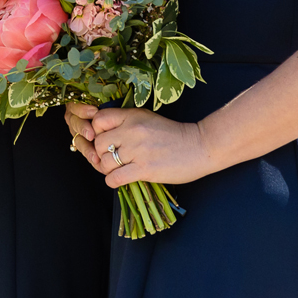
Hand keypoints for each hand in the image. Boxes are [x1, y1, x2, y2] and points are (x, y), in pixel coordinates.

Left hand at [67, 103, 217, 187]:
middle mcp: (131, 130)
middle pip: (99, 144)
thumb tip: (103, 136)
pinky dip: (113, 181)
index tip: (106, 140)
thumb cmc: (174, 135)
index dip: (97, 132)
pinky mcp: (144, 169)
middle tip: (111, 159)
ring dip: (108, 169)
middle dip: (101, 154)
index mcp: (132, 116)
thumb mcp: (147, 119)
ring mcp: (137, 150)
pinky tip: (120, 179)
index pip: (98, 120)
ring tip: (118, 170)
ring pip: (105, 162)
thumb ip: (126, 123)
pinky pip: (115, 178)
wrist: (200, 146)